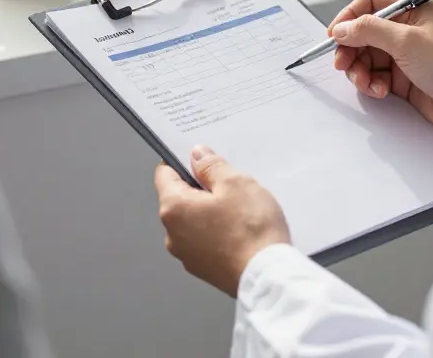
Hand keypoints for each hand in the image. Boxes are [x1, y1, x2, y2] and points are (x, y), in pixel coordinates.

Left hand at [154, 146, 290, 296]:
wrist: (268, 278)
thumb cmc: (251, 231)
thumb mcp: (235, 183)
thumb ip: (211, 166)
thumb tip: (197, 156)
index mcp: (173, 208)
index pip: (164, 174)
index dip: (183, 163)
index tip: (202, 161)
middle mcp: (173, 234)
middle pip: (180, 199)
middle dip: (203, 189)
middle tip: (231, 188)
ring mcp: (187, 255)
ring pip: (195, 222)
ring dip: (212, 212)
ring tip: (241, 213)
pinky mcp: (204, 270)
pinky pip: (206, 241)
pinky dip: (219, 233)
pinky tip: (242, 233)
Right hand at [329, 0, 432, 139]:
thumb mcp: (407, 41)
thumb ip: (369, 30)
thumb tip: (342, 28)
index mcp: (413, 8)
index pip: (370, 2)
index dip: (349, 17)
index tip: (335, 34)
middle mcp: (408, 29)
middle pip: (363, 33)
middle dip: (350, 49)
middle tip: (342, 63)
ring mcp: (405, 55)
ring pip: (366, 57)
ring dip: (359, 70)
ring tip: (366, 82)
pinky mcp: (404, 78)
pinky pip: (375, 77)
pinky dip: (371, 84)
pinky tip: (380, 91)